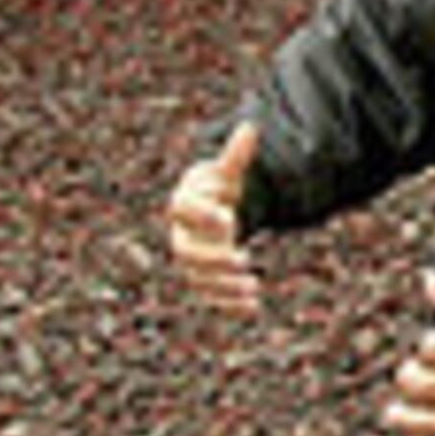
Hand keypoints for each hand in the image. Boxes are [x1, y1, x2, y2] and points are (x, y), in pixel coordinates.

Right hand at [165, 121, 264, 313]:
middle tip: (245, 259)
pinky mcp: (203, 279)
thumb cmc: (217, 191)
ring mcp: (191, 260)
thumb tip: (250, 127)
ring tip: (253, 287)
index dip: (203, 215)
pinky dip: (228, 304)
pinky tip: (252, 307)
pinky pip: (209, 297)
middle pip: (187, 253)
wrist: (209, 214)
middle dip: (214, 259)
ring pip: (198, 279)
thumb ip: (236, 156)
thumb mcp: (227, 174)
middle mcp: (182, 235)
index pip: (182, 210)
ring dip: (224, 286)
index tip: (230, 219)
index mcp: (185, 204)